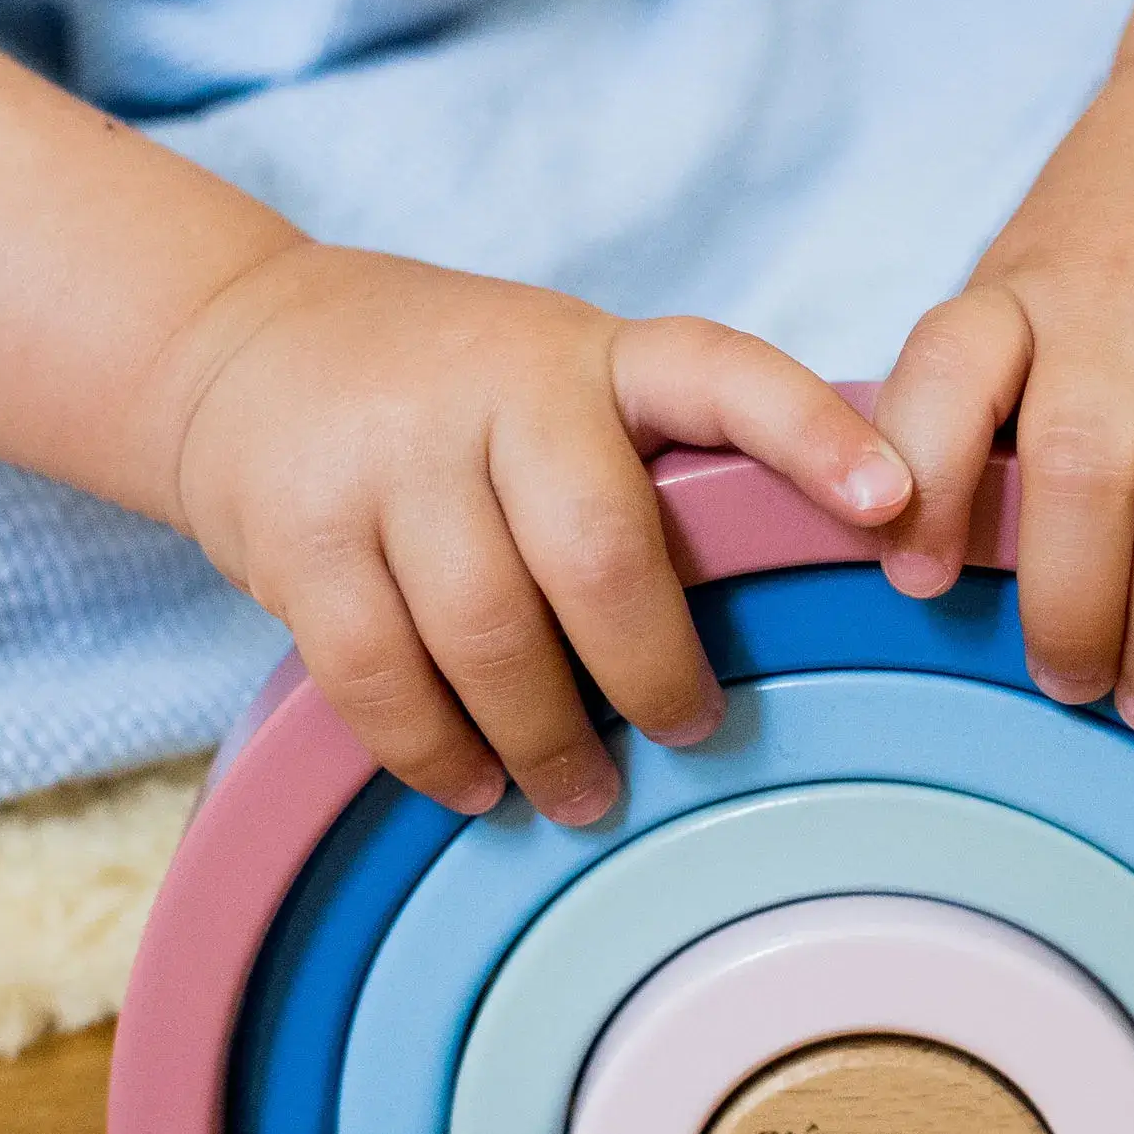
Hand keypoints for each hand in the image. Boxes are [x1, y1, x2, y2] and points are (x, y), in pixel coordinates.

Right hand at [148, 244, 914, 822]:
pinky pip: (379, 673)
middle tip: (689, 728)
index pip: (722, 373)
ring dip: (544, 739)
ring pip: (489, 631)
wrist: (241, 342)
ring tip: (578, 791)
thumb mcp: (562, 378)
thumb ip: (652, 455)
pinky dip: (435, 750)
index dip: (813, 436)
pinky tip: (472, 783)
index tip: (893, 505)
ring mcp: (389, 457)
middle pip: (599, 554)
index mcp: (594, 355)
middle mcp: (497, 389)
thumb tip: (803, 595)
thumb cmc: (449, 392)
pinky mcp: (297, 531)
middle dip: (653, 670)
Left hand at [874, 56, 1133, 737]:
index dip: (924, 477)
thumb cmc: (1116, 242)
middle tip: (1069, 690)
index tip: (918, 581)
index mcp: (1024, 292)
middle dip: (1068, 601)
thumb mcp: (1024, 286)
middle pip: (1080, 462)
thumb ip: (994, 403)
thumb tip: (931, 575)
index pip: (949, 373)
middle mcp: (1125, 301)